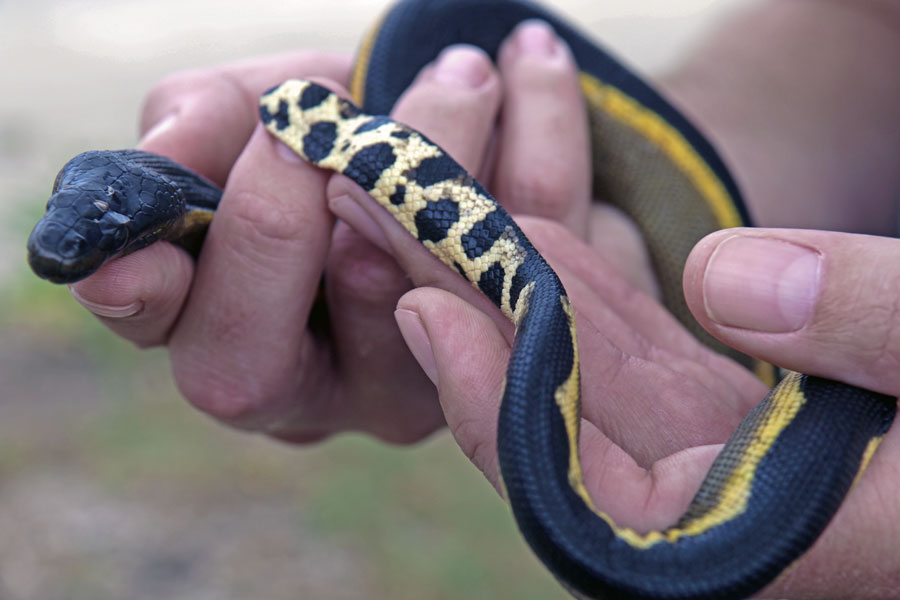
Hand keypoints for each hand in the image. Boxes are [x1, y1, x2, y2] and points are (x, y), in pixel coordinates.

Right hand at [66, 22, 653, 443]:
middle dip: (358, 177)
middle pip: (361, 299)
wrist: (425, 141)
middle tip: (348, 106)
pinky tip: (528, 75)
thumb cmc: (306, 142)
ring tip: (465, 71)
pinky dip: (545, 132)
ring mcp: (452, 371)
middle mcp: (352, 388)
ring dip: (460, 142)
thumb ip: (192, 137)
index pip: (225, 353)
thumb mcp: (236, 126)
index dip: (199, 290)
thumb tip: (168, 154)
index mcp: (254, 352)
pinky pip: (556, 226)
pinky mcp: (537, 326)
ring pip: (469, 261)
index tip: (198, 200)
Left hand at [332, 24, 899, 599]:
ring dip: (517, 294)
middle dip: (476, 322)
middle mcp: (751, 515)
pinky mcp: (768, 412)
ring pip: (605, 379)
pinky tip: (534, 236)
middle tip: (387, 228)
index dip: (504, 411)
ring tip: (435, 213)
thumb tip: (732, 278)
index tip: (427, 312)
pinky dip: (599, 296)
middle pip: (573, 421)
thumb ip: (889, 327)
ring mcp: (753, 459)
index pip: (603, 502)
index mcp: (800, 544)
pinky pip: (660, 355)